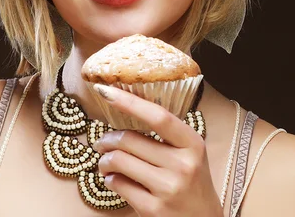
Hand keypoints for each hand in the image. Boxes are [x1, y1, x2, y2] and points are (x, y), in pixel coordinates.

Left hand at [92, 84, 222, 216]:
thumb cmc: (191, 183)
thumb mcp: (189, 154)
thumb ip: (166, 134)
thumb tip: (125, 107)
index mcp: (192, 144)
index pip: (158, 116)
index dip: (129, 102)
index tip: (106, 91)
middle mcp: (183, 165)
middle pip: (129, 139)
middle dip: (107, 139)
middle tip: (101, 142)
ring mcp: (168, 189)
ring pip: (119, 161)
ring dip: (104, 160)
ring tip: (105, 163)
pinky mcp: (153, 209)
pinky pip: (117, 184)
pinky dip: (110, 180)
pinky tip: (115, 180)